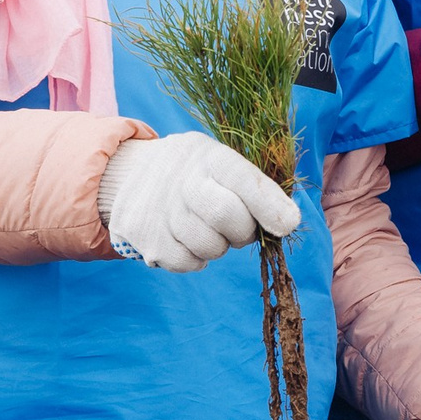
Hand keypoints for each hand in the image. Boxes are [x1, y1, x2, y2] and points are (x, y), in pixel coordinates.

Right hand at [96, 132, 300, 272]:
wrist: (132, 175)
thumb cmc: (196, 173)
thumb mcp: (222, 163)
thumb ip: (255, 188)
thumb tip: (288, 222)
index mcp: (209, 156)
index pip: (243, 178)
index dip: (270, 205)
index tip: (288, 224)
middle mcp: (182, 179)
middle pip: (227, 217)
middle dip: (243, 231)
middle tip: (239, 227)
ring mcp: (160, 210)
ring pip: (210, 247)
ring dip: (218, 245)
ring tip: (205, 227)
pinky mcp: (146, 238)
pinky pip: (188, 263)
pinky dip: (196, 258)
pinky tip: (186, 237)